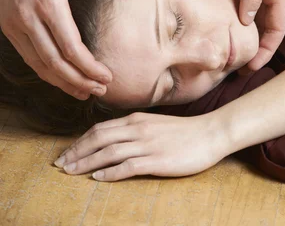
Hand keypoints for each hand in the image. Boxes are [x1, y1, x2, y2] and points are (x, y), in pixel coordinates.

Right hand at [0, 0, 138, 99]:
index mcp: (49, 2)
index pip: (70, 47)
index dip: (89, 67)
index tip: (107, 76)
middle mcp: (28, 17)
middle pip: (53, 63)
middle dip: (78, 81)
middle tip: (99, 91)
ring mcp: (15, 23)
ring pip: (38, 64)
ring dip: (61, 81)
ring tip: (83, 92)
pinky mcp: (8, 25)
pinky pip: (27, 56)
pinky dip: (45, 70)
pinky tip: (61, 76)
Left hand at [54, 111, 226, 180]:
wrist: (210, 133)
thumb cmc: (184, 131)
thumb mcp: (154, 124)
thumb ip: (134, 129)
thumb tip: (114, 139)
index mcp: (136, 119)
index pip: (100, 129)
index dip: (80, 141)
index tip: (66, 152)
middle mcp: (137, 129)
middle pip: (99, 138)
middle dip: (77, 151)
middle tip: (60, 164)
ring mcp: (147, 144)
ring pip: (108, 152)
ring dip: (87, 162)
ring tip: (71, 172)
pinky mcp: (156, 159)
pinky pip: (127, 166)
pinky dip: (110, 172)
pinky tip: (98, 178)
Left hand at [209, 0, 284, 73]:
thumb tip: (245, 22)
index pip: (277, 25)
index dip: (267, 48)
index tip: (251, 67)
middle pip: (260, 22)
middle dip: (250, 44)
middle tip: (231, 65)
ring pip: (242, 11)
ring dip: (233, 30)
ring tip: (218, 48)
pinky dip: (221, 11)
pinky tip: (209, 22)